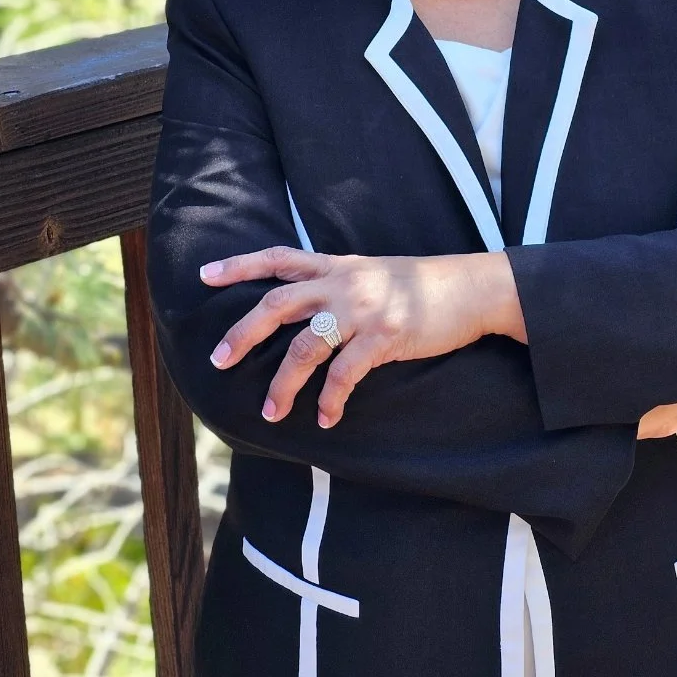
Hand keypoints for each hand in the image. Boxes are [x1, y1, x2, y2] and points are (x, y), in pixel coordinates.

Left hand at [200, 246, 521, 428]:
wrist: (471, 288)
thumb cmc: (423, 285)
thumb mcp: (374, 272)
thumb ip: (340, 282)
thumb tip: (308, 307)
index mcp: (338, 265)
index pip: (279, 258)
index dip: (240, 265)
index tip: (205, 275)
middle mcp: (343, 282)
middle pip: (277, 304)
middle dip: (243, 333)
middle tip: (219, 361)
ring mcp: (363, 308)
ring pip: (304, 348)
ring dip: (283, 385)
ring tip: (270, 413)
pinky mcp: (385, 335)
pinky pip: (344, 374)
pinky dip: (330, 400)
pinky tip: (326, 418)